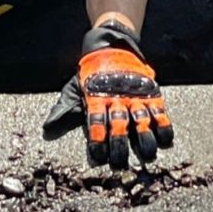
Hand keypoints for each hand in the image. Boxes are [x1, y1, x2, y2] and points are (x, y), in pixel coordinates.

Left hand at [43, 20, 173, 166]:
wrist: (112, 48)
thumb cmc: (91, 74)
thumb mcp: (75, 88)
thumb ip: (64, 109)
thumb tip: (48, 127)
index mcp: (95, 98)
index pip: (96, 122)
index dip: (98, 139)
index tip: (98, 156)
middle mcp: (116, 98)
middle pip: (118, 125)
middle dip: (119, 146)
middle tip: (121, 163)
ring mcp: (135, 96)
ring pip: (141, 120)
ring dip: (144, 139)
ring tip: (146, 154)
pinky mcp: (151, 94)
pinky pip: (160, 112)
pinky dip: (164, 126)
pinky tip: (164, 139)